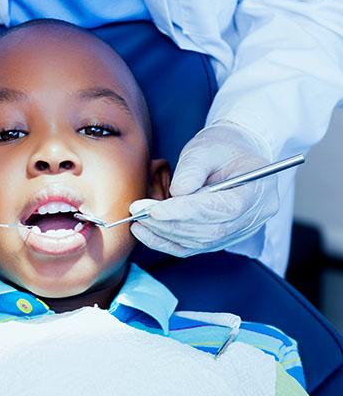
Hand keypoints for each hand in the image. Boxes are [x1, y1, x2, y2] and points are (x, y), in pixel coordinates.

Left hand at [129, 122, 278, 256]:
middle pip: (210, 230)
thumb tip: (177, 192)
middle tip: (140, 212)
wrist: (232, 156)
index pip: (223, 209)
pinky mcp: (220, 239)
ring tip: (138, 220)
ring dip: (164, 233)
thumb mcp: (207, 148)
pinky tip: (145, 232)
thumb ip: (193, 168)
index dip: (187, 212)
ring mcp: (238, 232)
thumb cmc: (222, 148)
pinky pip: (192, 248)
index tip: (155, 210)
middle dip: (170, 223)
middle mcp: (252, 218)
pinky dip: (166, 242)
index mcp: (257, 191)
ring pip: (199, 242)